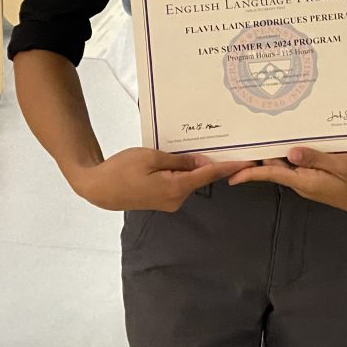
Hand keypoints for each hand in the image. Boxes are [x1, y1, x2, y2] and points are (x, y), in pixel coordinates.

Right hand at [69, 147, 254, 211]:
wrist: (98, 187)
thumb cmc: (121, 169)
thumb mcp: (151, 157)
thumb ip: (180, 160)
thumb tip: (202, 162)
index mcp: (175, 188)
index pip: (208, 175)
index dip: (229, 167)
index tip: (248, 161)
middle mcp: (176, 199)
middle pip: (201, 177)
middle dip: (212, 162)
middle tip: (228, 144)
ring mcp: (169, 201)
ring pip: (190, 180)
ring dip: (195, 166)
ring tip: (199, 148)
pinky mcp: (162, 199)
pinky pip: (179, 183)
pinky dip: (184, 172)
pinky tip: (181, 159)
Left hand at [228, 147, 346, 213]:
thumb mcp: (343, 165)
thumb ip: (316, 158)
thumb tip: (290, 153)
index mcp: (306, 181)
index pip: (271, 175)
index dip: (250, 172)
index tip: (231, 172)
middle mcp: (302, 182)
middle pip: (273, 168)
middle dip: (255, 157)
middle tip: (237, 140)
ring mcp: (308, 179)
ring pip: (282, 165)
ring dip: (269, 153)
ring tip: (253, 135)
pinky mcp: (314, 175)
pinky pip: (294, 164)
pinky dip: (285, 153)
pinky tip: (282, 141)